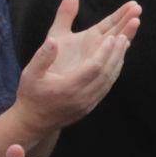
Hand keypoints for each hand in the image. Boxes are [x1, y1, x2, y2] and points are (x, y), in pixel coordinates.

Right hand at [16, 0, 142, 126]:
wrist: (34, 122)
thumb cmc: (31, 95)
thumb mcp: (30, 74)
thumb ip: (42, 57)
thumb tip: (53, 41)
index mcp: (68, 88)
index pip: (93, 68)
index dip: (104, 52)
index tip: (112, 36)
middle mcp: (82, 97)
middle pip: (106, 73)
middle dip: (117, 53)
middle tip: (125, 34)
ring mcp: (88, 103)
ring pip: (109, 80)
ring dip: (118, 60)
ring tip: (125, 43)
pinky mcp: (91, 105)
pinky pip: (107, 86)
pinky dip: (114, 71)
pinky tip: (117, 59)